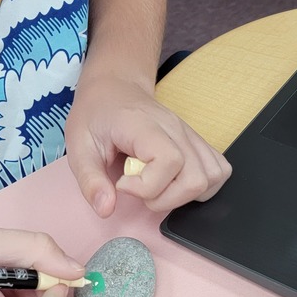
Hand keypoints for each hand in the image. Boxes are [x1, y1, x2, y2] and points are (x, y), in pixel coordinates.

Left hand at [64, 75, 231, 216]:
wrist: (115, 88)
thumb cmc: (97, 114)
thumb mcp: (78, 146)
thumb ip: (90, 180)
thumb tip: (106, 209)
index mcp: (146, 126)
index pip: (170, 162)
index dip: (146, 186)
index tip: (122, 183)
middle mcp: (176, 129)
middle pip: (197, 178)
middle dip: (166, 199)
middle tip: (140, 191)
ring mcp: (190, 136)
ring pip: (213, 178)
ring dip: (184, 195)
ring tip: (157, 188)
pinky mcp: (197, 144)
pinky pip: (218, 171)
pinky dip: (202, 187)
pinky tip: (174, 184)